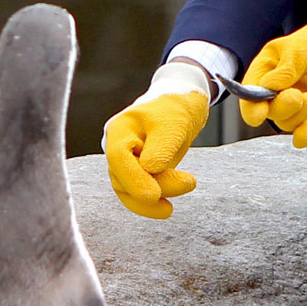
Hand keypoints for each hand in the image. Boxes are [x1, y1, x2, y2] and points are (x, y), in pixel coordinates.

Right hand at [104, 64, 209, 218]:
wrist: (181, 101)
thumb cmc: (175, 107)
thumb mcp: (173, 123)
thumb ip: (161, 147)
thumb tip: (150, 170)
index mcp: (119, 130)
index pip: (119, 159)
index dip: (133, 180)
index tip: (154, 195)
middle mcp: (117, 146)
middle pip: (122, 178)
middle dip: (151, 189)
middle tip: (188, 183)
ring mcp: (126, 160)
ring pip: (130, 190)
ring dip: (158, 195)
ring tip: (189, 183)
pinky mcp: (137, 171)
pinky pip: (139, 192)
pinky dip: (156, 200)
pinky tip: (170, 204)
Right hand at [239, 0, 306, 148]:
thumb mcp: (300, 48)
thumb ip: (286, 68)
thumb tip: (269, 87)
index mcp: (265, 73)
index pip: (250, 95)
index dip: (251, 107)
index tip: (259, 113)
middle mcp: (276, 93)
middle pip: (269, 112)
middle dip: (281, 107)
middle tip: (296, 95)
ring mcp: (294, 107)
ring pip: (287, 123)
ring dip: (299, 114)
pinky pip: (305, 134)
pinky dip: (306, 135)